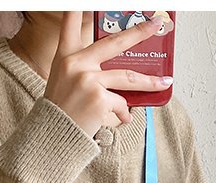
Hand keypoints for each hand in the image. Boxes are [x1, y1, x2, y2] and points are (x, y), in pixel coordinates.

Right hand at [44, 11, 172, 136]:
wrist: (51, 137)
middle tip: (155, 25)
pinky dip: (123, 114)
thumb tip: (122, 77)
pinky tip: (121, 119)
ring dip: (149, 82)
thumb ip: (87, 72)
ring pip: (127, 78)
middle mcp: (76, 63)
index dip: (78, 7)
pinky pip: (121, 104)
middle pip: (115, 42)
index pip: (70, 22)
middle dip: (139, 32)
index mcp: (65, 56)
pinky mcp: (98, 99)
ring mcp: (88, 80)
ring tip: (164, 83)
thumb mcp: (65, 83)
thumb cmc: (60, 112)